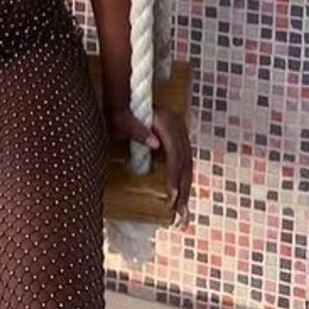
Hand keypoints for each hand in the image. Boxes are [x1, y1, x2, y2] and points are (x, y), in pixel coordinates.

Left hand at [105, 102, 192, 224]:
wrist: (124, 96)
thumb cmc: (119, 111)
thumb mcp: (121, 119)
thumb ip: (136, 130)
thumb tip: (154, 144)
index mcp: (166, 123)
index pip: (175, 153)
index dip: (174, 175)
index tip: (171, 196)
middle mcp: (178, 126)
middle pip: (186, 161)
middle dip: (184, 188)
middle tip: (180, 212)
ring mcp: (180, 132)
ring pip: (188, 163)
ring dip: (186, 188)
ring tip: (183, 212)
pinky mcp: (178, 138)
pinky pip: (185, 162)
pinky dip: (184, 180)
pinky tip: (181, 197)